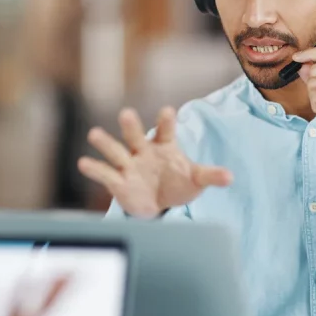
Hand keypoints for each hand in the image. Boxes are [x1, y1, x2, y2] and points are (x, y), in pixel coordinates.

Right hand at [78, 107, 232, 217]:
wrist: (160, 204)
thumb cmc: (178, 184)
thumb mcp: (196, 180)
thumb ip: (211, 176)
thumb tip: (231, 177)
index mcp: (164, 146)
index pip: (166, 130)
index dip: (166, 121)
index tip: (167, 110)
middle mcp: (143, 151)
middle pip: (135, 135)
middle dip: (131, 125)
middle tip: (126, 113)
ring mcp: (129, 165)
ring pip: (116, 150)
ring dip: (105, 143)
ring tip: (94, 133)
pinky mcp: (117, 182)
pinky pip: (105, 173)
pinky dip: (95, 168)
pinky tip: (84, 163)